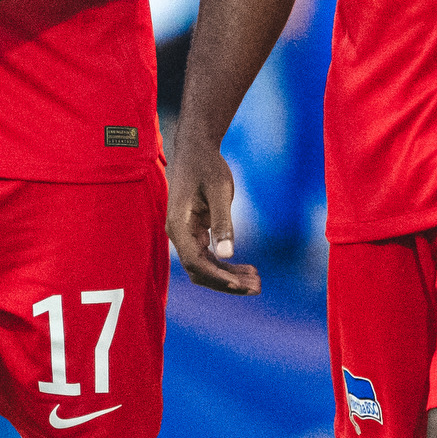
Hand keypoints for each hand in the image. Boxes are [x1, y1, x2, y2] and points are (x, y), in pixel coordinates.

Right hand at [167, 138, 254, 293]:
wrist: (197, 150)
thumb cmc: (207, 167)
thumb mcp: (220, 191)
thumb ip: (222, 222)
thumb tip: (227, 254)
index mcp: (179, 226)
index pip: (196, 263)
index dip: (218, 277)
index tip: (241, 284)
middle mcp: (179, 234)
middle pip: (200, 271)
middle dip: (227, 282)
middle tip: (257, 287)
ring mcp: (186, 235)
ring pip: (205, 267)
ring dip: (229, 277)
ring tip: (257, 282)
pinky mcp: (195, 233)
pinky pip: (209, 257)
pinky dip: (227, 266)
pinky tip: (247, 269)